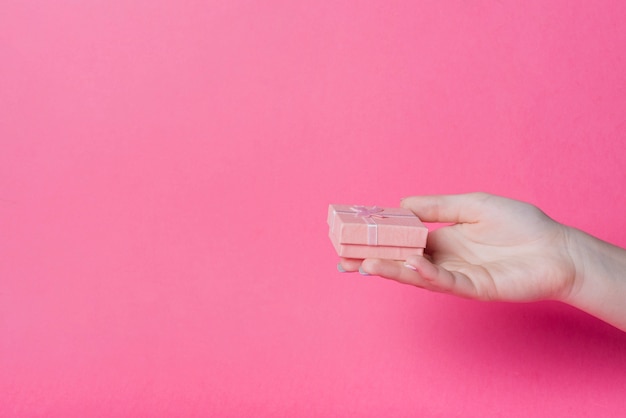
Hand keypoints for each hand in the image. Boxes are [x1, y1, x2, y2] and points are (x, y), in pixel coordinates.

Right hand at [340, 193, 577, 302]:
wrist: (556, 249)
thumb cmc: (520, 225)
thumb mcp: (472, 204)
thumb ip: (437, 206)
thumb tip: (401, 204)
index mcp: (442, 238)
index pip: (403, 240)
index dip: (379, 238)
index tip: (353, 234)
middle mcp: (444, 258)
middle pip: (401, 261)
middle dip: (372, 260)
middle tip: (343, 260)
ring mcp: (456, 275)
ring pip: (416, 275)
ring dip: (391, 270)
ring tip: (364, 264)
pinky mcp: (473, 288)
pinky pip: (444, 281)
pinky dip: (426, 273)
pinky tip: (412, 262)